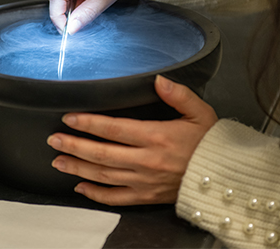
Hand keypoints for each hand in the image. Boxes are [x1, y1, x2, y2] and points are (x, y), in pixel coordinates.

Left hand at [46, 76, 217, 205]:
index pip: (114, 129)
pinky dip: (96, 194)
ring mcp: (144, 182)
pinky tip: (80, 187)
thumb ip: (178, 94)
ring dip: (78, 167)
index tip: (70, 118)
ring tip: (58, 160)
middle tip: (53, 140)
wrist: (225, 178)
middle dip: (74, 146)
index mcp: (157, 137)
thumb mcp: (200, 112)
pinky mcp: (147, 197)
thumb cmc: (211, 143)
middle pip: (102, 153)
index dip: (89, 124)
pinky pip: (116, 198)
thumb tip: (158, 80)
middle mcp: (146, 161)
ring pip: (103, 176)